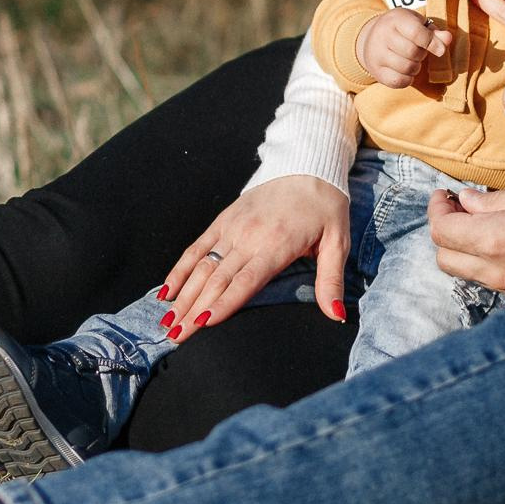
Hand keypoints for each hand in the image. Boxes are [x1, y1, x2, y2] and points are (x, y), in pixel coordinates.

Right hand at [160, 174, 351, 343]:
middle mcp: (249, 236)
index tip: (203, 324)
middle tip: (176, 337)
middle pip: (217, 279)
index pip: (245, 280)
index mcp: (276, 245)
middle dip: (194, 310)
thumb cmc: (325, 208)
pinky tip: (167, 291)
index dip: (223, 303)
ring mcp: (232, 228)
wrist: (308, 166)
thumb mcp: (338, 242)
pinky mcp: (223, 220)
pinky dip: (180, 269)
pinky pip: (196, 247)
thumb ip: (331, 281)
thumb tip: (335, 316)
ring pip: (202, 266)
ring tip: (167, 322)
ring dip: (183, 295)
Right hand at [357, 9, 447, 87]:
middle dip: (422, 54)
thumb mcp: (416, 23)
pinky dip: (408, 79)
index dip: (432, 43)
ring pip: (407, 68)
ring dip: (416, 67)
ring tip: (412, 60)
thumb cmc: (402, 29)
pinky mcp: (376, 71)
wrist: (371, 38)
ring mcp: (376, 54)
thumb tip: (447, 38)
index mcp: (395, 19)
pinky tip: (406, 71)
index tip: (440, 50)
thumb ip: (434, 32)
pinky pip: (398, 81)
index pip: (416, 33)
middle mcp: (382, 35)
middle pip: (413, 52)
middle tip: (419, 50)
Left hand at [427, 179, 504, 299]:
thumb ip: (495, 200)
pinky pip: (492, 281)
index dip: (436, 210)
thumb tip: (467, 201)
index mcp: (496, 239)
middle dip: (443, 232)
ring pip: (466, 274)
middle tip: (457, 209)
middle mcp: (498, 270)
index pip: (441, 232)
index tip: (444, 195)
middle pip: (444, 259)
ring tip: (480, 224)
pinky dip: (486, 262)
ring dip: (463, 249)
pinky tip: (504, 243)